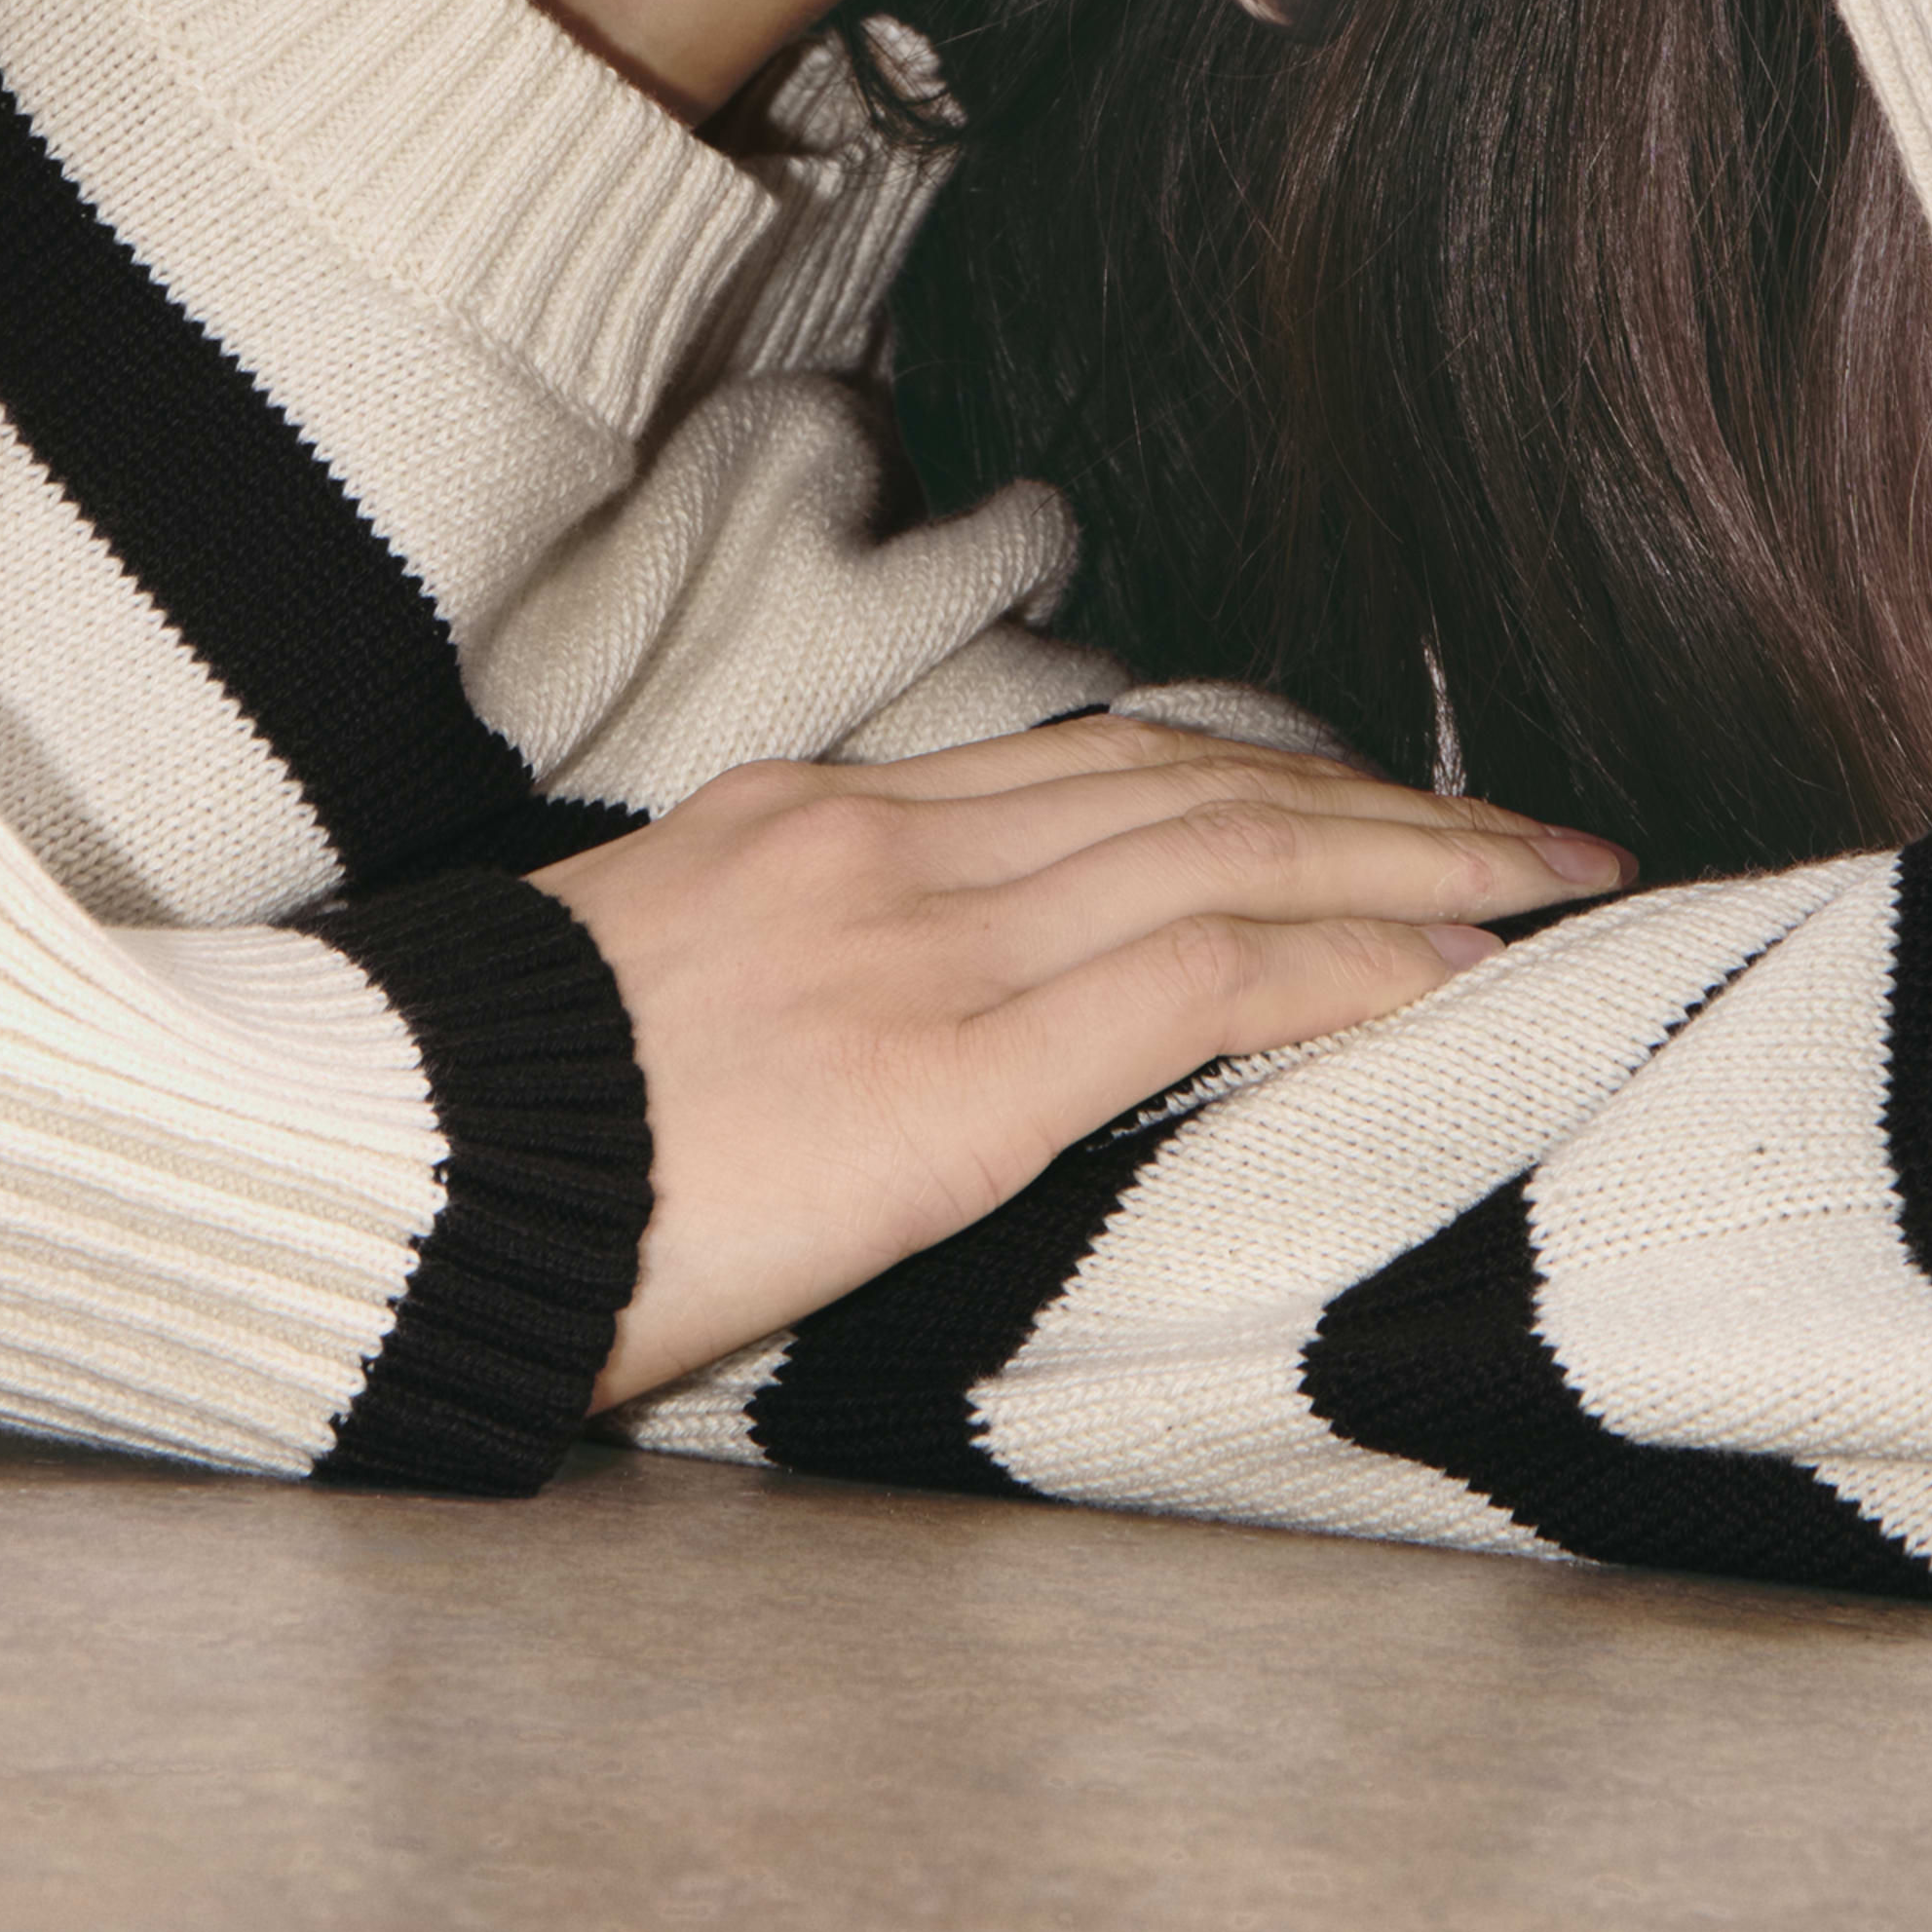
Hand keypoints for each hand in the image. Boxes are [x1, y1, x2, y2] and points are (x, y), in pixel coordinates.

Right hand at [527, 713, 1624, 1408]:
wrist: (384, 1166)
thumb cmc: (494, 1136)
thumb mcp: (657, 1010)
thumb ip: (795, 990)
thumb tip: (873, 1051)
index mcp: (816, 821)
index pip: (1096, 765)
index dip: (1264, 776)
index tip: (1381, 806)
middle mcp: (887, 840)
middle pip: (1195, 776)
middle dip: (1385, 799)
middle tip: (1535, 824)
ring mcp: (923, 936)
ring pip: (1230, 846)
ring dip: (1414, 859)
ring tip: (1547, 877)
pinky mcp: (951, 1063)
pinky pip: (1198, 976)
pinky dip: (1345, 960)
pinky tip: (1449, 969)